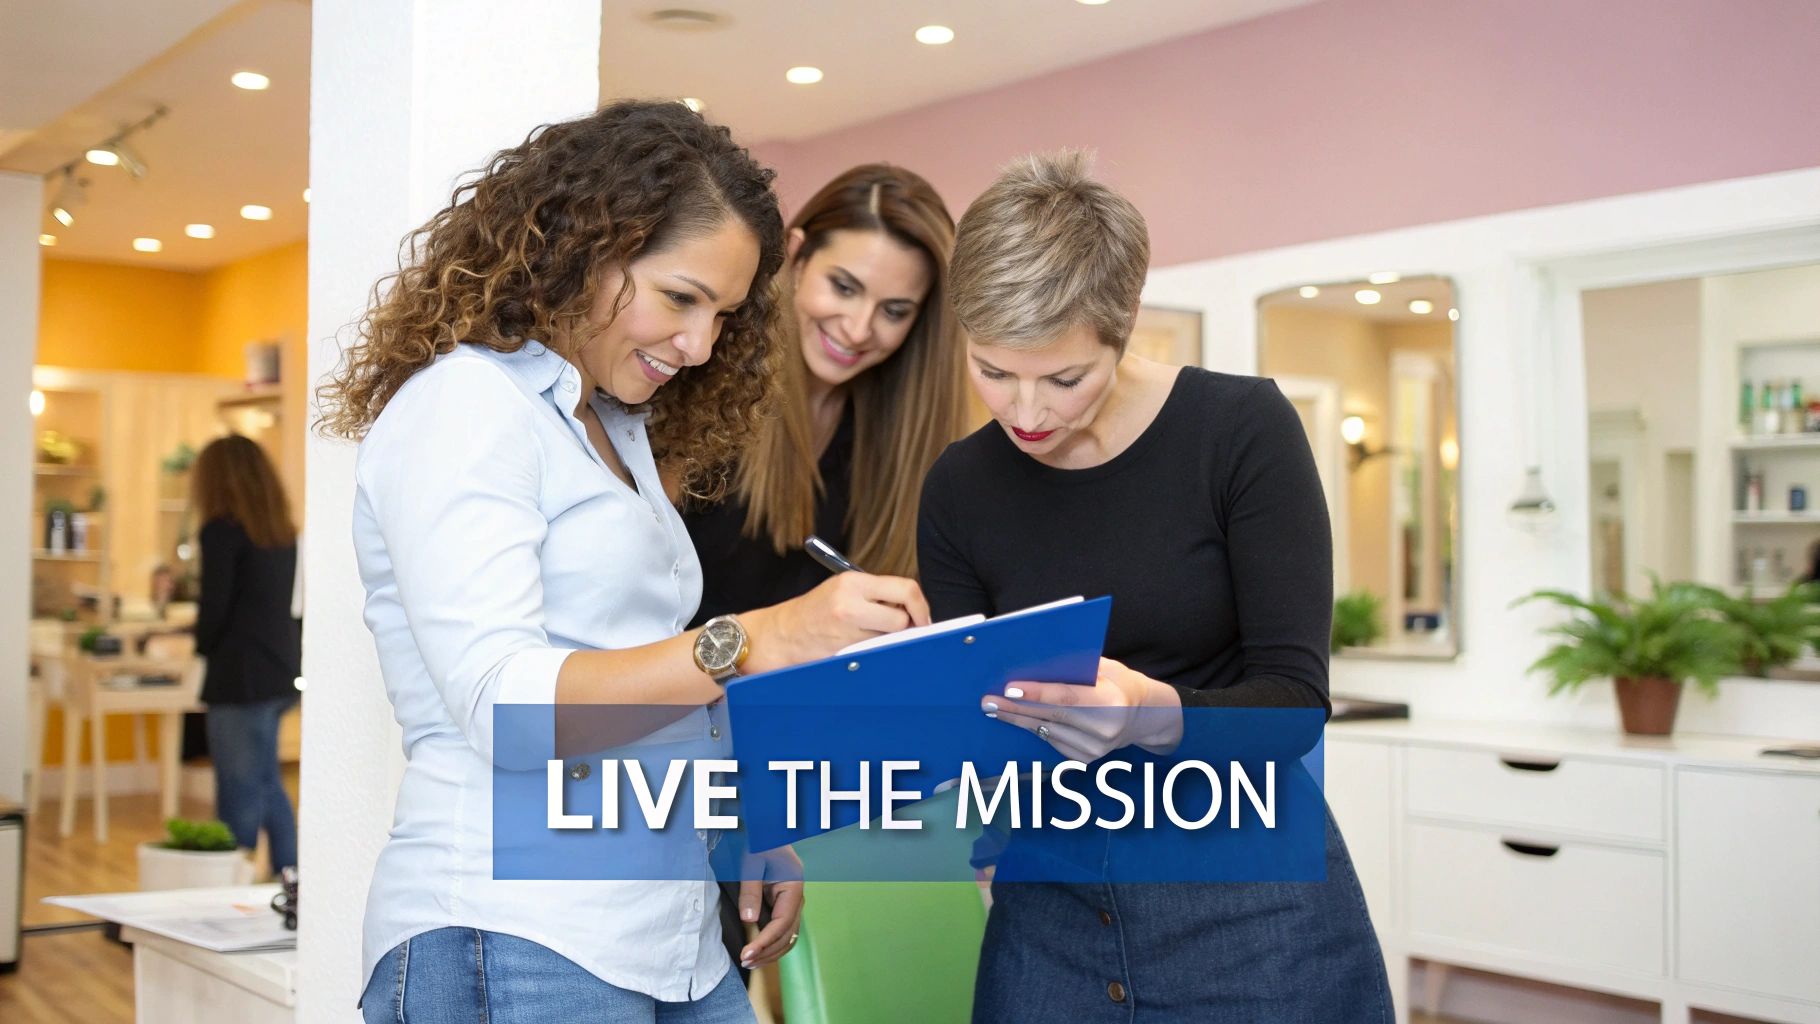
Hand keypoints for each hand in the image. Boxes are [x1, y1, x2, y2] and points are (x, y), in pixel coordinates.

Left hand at [736, 845, 804, 969]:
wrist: (765, 832)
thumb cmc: (760, 842)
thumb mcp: (751, 863)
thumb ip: (751, 890)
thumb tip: (750, 919)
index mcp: (794, 887)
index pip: (782, 924)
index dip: (765, 942)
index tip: (748, 953)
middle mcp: (796, 898)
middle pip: (787, 935)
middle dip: (768, 952)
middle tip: (746, 962)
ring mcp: (791, 903)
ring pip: (787, 936)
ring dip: (771, 952)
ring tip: (750, 962)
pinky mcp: (783, 905)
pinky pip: (781, 930)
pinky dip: (771, 943)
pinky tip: (757, 951)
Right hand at [743, 572, 931, 672]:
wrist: (782, 633)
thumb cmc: (817, 610)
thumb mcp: (844, 589)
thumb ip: (878, 593)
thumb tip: (915, 607)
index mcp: (853, 582)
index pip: (906, 589)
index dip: (921, 606)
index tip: (922, 617)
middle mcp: (850, 604)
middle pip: (901, 620)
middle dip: (905, 627)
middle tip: (899, 629)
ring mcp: (846, 631)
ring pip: (890, 640)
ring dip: (889, 640)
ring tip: (871, 635)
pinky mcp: (843, 653)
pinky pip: (875, 653)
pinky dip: (876, 652)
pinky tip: (862, 647)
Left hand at [980, 657, 1182, 759]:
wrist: (1144, 716)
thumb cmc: (1119, 683)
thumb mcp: (1106, 668)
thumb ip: (1077, 668)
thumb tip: (1035, 664)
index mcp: (1112, 703)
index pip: (1068, 698)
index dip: (1037, 693)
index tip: (1009, 688)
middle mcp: (1105, 731)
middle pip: (1051, 717)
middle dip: (1016, 708)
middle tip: (989, 700)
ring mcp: (1095, 750)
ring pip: (1046, 731)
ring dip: (1017, 720)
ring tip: (994, 708)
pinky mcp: (1084, 760)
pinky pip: (1050, 741)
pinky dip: (1032, 728)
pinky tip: (1015, 718)